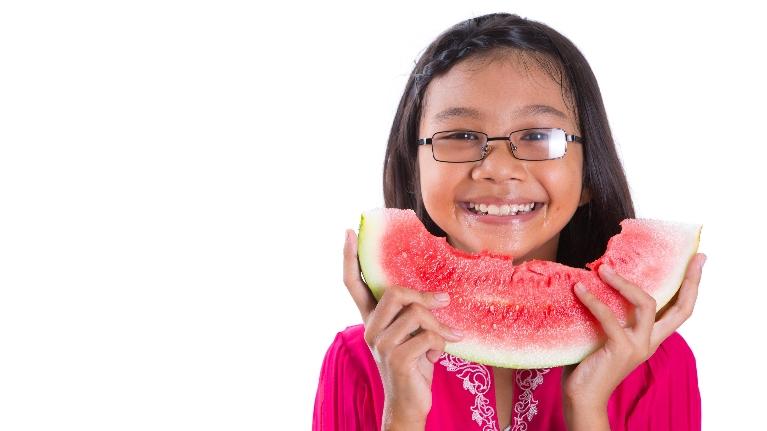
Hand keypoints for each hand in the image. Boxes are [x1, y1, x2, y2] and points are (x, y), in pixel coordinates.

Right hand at [343, 230, 463, 429]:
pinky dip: (442, 344)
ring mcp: (381, 344)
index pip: (354, 284)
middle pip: (396, 292)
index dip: (350, 258)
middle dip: (424, 297)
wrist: (409, 405)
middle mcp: (371, 329)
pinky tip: (439, 357)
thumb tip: (439, 295)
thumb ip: (415, 315)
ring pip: (417, 314)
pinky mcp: (397, 358)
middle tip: (443, 301)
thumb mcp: (413, 335)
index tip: (349, 231)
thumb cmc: (415, 366)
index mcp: (372, 320)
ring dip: (439, 326)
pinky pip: (428, 336)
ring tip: (447, 339)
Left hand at [561, 253, 705, 416]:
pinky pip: (609, 317)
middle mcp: (651, 341)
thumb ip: (611, 312)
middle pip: (681, 308)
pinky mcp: (620, 349)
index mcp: (651, 337)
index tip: (699, 259)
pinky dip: (593, 300)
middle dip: (690, 280)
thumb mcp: (606, 334)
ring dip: (624, 283)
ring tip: (602, 269)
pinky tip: (578, 289)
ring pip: (646, 304)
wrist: (582, 396)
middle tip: (694, 256)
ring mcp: (638, 346)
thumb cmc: (589, 362)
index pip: (680, 309)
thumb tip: (595, 275)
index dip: (692, 285)